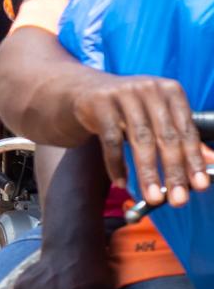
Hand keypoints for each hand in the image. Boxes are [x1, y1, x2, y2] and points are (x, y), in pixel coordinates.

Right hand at [71, 72, 212, 207]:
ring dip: (147, 173)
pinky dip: (116, 164)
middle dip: (173, 172)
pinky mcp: (99, 104)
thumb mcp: (159, 117)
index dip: (194, 160)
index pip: (187, 131)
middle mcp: (150, 89)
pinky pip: (110, 140)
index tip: (199, 185)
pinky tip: (121, 182)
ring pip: (139, 140)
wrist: (87, 91)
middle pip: (166, 137)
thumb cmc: (131, 108)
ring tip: (152, 197)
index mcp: (171, 91)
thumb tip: (211, 161)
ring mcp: (123, 94)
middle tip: (178, 199)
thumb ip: (183, 137)